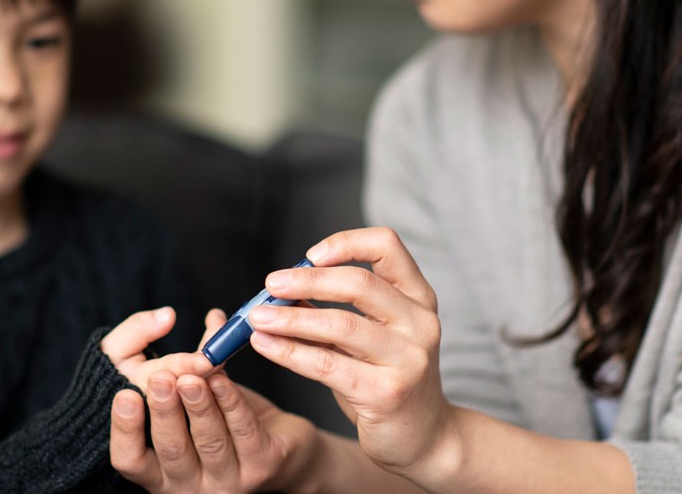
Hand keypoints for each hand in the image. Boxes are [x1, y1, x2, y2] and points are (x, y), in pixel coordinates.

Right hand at [110, 310, 320, 492]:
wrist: (284, 444)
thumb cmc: (229, 420)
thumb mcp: (196, 395)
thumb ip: (183, 363)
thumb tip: (173, 317)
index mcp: (162, 471)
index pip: (130, 460)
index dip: (125, 430)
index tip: (124, 395)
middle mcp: (189, 484)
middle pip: (171, 449)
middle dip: (164, 410)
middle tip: (160, 379)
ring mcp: (227, 481)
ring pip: (209, 441)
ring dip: (199, 405)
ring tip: (191, 377)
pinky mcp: (261, 467)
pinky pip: (243, 431)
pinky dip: (231, 402)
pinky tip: (223, 379)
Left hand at [246, 227, 456, 479]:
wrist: (424, 439)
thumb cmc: (388, 380)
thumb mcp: (373, 337)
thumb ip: (336, 310)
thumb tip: (282, 289)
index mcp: (418, 298)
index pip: (387, 246)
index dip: (346, 243)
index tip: (309, 255)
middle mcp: (420, 322)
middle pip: (360, 283)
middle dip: (307, 280)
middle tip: (271, 285)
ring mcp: (408, 358)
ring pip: (341, 324)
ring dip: (290, 318)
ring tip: (257, 318)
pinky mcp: (388, 392)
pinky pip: (328, 364)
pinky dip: (290, 352)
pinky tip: (266, 346)